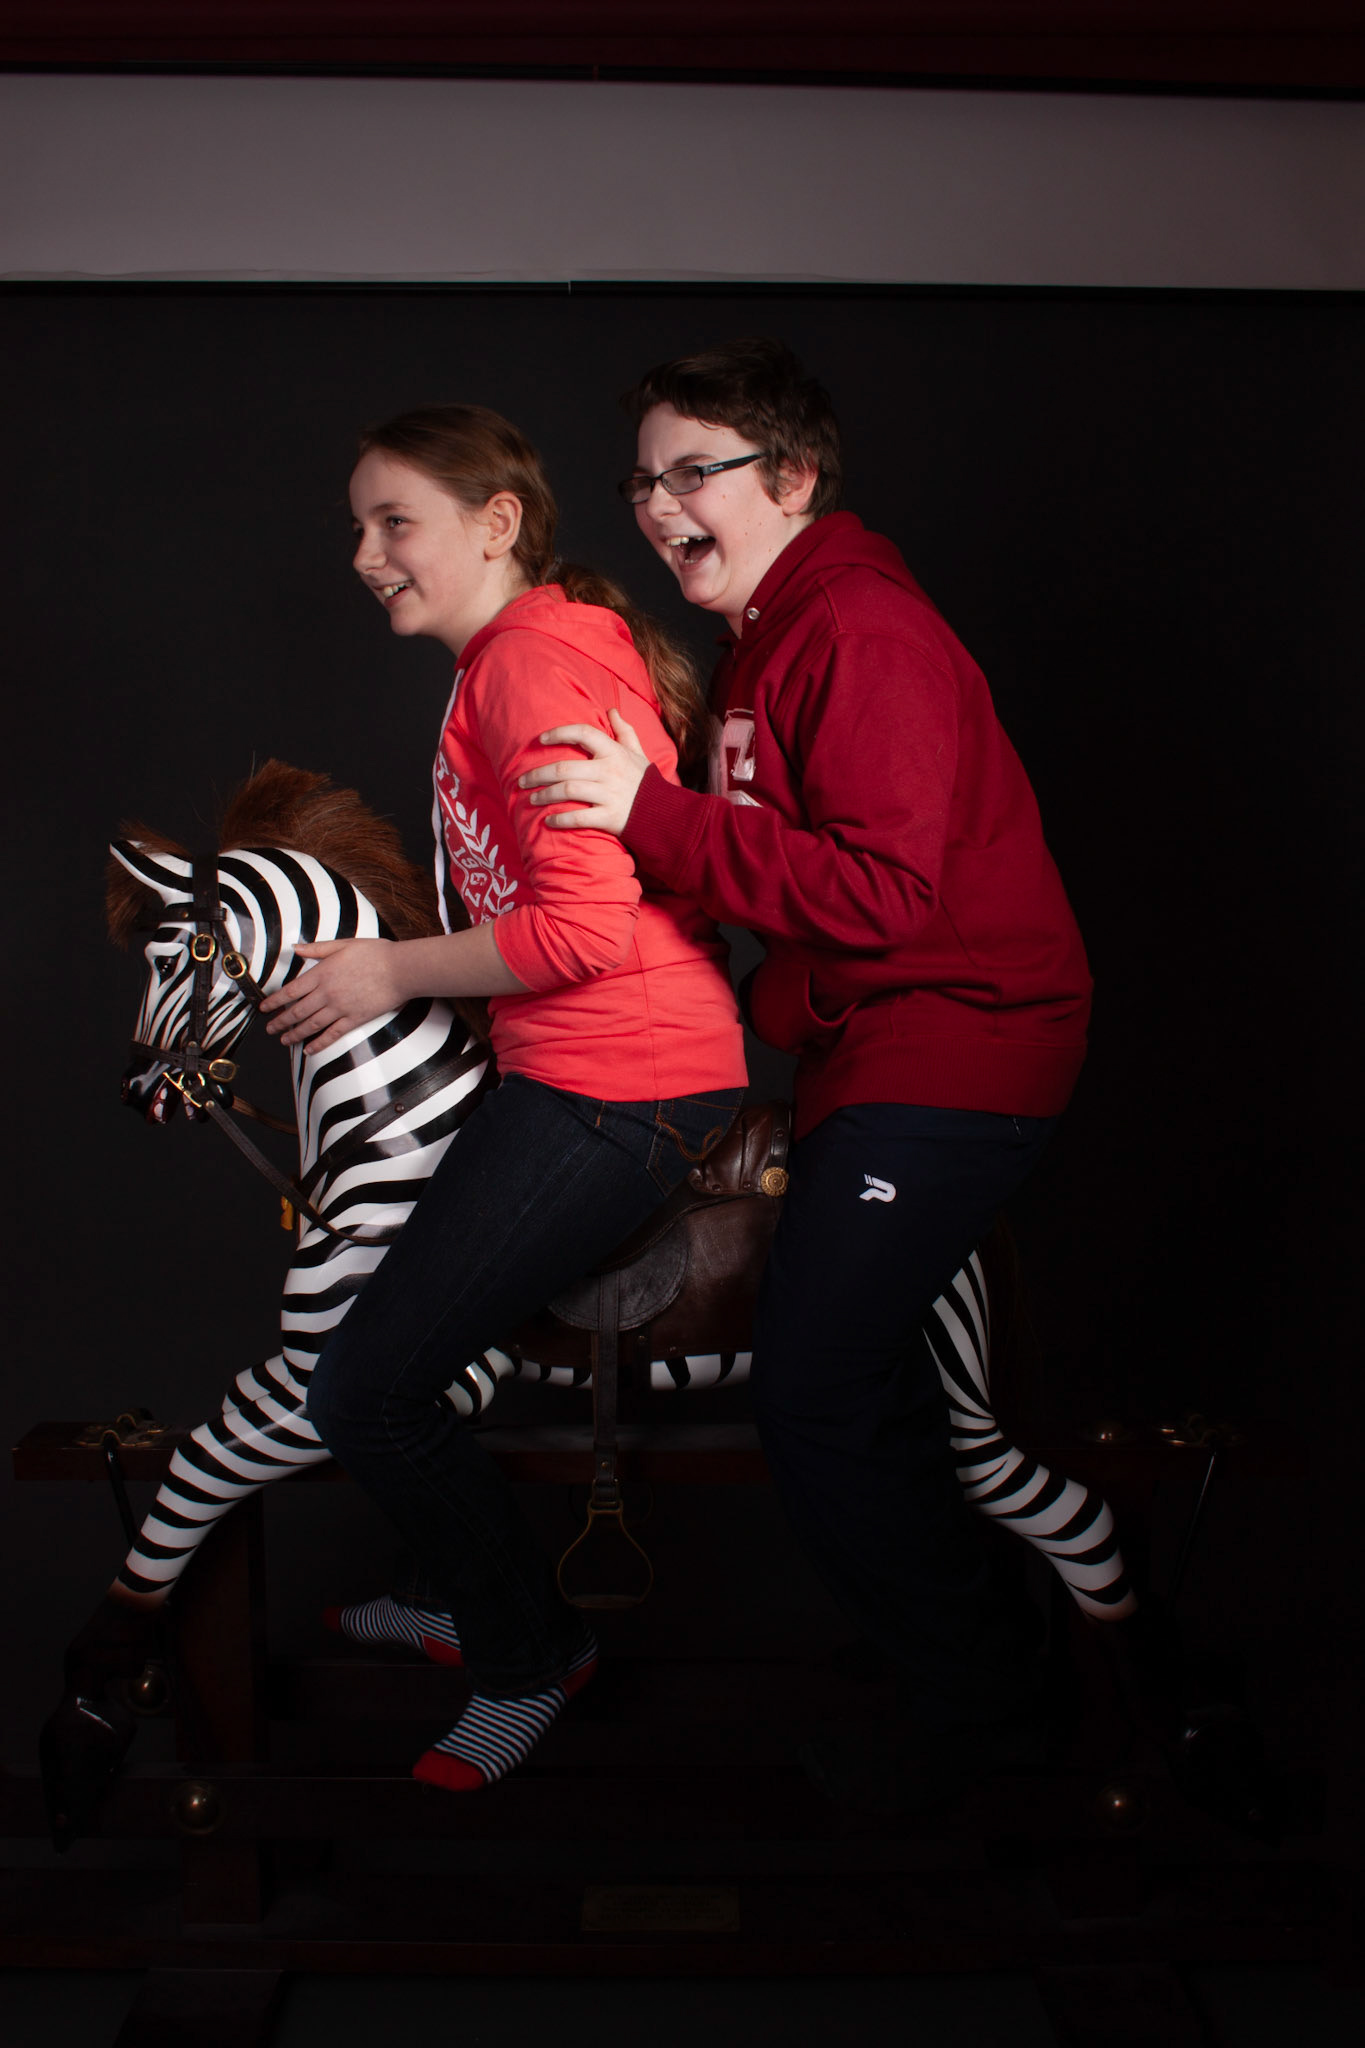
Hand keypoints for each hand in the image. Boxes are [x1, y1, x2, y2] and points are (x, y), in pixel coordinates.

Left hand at [260, 937, 404, 1051]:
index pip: (290, 991)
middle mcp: (327, 993)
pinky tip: (310, 1050)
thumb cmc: (375, 953)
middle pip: (297, 1011)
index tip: (264, 1008)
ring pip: (311, 1025)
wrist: (400, 969)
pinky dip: (319, 1044)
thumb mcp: (343, 944)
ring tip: (284, 1041)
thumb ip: (317, 948)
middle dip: (280, 1022)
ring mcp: (340, 1008)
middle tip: (270, 1029)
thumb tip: (295, 948)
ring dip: (295, 1034)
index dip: (275, 1001)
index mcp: (322, 973)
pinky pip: (333, 1034)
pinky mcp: (355, 1019)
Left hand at [518, 708, 648, 836]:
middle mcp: (609, 771)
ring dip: (545, 796)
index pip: (583, 734)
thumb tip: (611, 710)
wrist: (663, 814)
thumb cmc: (645, 782)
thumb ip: (624, 731)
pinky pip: (579, 818)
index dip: (560, 733)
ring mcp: (609, 795)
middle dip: (539, 774)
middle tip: (523, 781)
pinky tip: (548, 820)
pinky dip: (561, 820)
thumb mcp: (638, 753)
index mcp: (614, 753)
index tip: (541, 739)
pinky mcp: (609, 817)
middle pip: (564, 768)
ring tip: (532, 799)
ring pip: (567, 791)